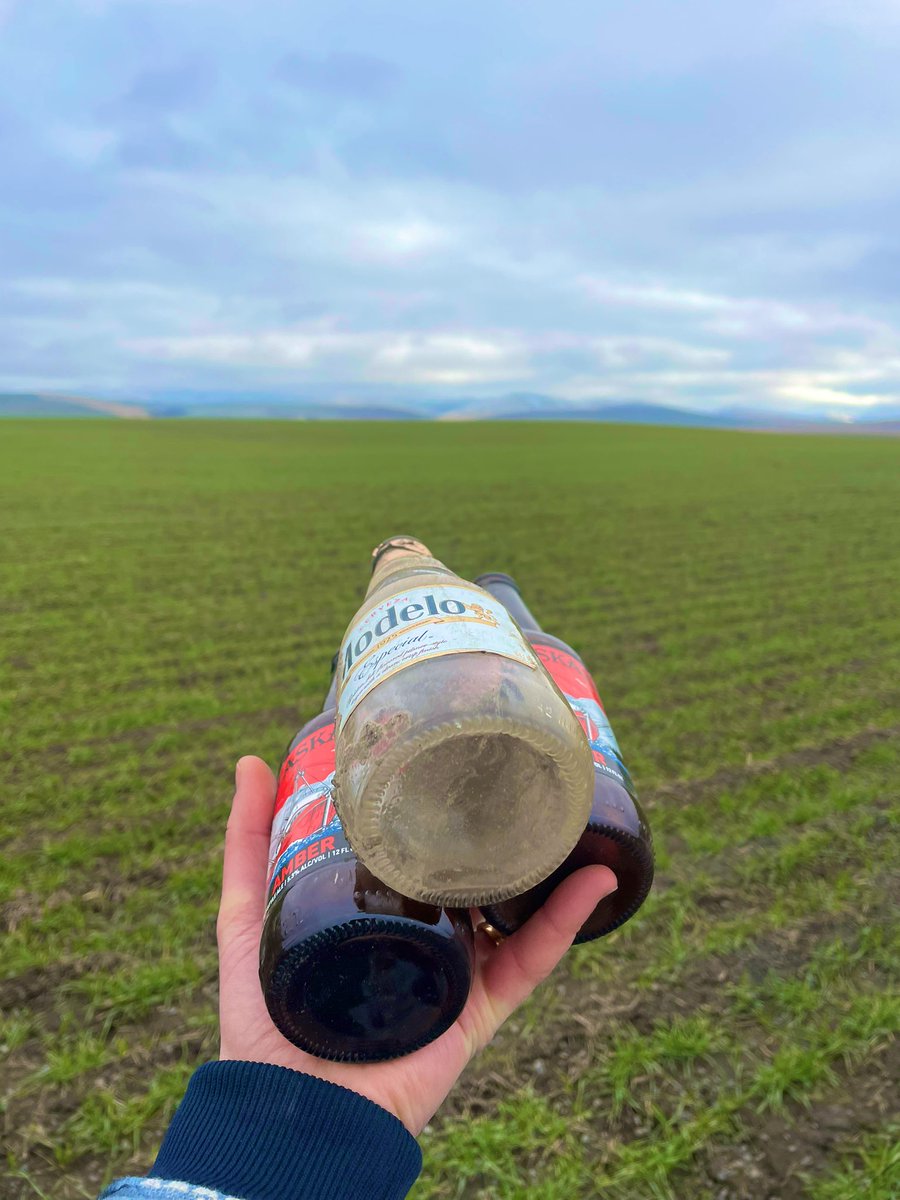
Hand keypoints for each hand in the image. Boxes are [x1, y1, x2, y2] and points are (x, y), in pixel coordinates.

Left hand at [217, 756, 616, 1134]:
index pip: (423, 854)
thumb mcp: (247, 915)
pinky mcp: (481, 1009)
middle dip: (505, 830)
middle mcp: (427, 936)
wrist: (290, 1109)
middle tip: (523, 771)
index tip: (460, 755)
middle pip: (476, 876)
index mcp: (383, 913)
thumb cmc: (262, 1018)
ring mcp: (460, 971)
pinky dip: (565, 921)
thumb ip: (248, 844)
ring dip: (550, 865)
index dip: (445, 810)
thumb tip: (249, 760)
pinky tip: (592, 879)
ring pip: (516, 908)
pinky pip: (532, 960)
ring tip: (574, 812)